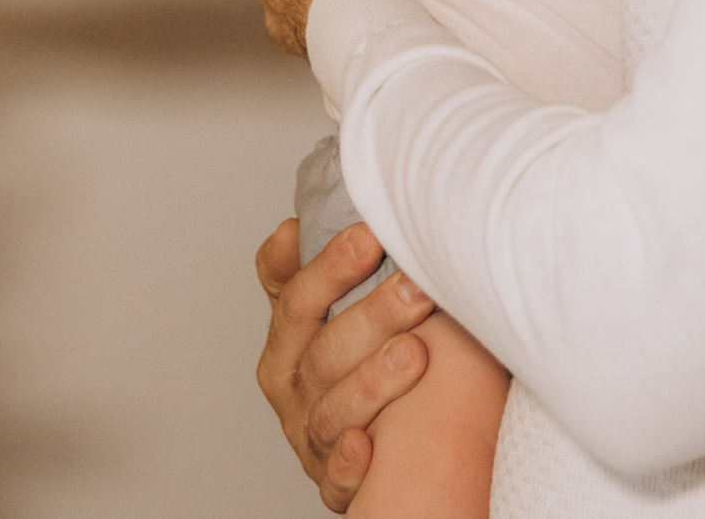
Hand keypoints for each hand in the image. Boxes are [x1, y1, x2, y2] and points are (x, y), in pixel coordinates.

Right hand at [256, 216, 437, 510]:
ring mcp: (309, 435)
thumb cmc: (350, 362)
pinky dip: (347, 463)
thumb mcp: (326, 314)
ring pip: (333, 409)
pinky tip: (367, 446)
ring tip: (414, 353)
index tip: (368, 237)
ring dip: (372, 381)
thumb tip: (295, 224)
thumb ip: (314, 271)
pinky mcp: (330, 481)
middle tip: (418, 286)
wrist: (363, 444)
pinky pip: (333, 476)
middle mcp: (290, 386)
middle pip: (324, 349)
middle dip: (373, 315)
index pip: (295, 298)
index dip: (328, 268)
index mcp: (286, 340)